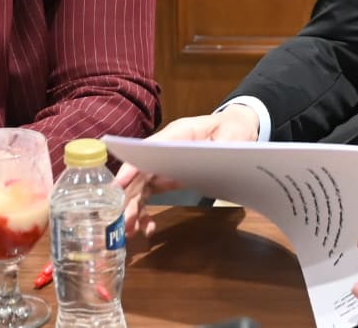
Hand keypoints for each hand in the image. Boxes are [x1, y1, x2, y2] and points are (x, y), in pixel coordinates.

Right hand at [115, 105, 259, 236]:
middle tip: (123, 219)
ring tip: (130, 230)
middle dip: (129, 196)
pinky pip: (151, 194)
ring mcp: (164, 164)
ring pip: (141, 186)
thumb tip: (209, 157)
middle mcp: (165, 149)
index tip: (119, 184)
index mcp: (179, 133)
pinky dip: (146, 210)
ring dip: (133, 208)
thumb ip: (222, 144)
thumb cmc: (233, 127)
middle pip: (141, 171)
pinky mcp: (168, 177)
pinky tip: (147, 227)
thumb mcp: (234, 133)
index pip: (150, 147)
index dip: (133, 165)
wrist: (237, 130)